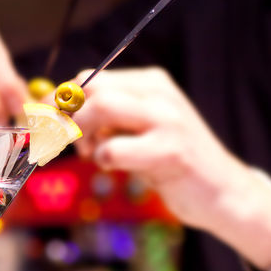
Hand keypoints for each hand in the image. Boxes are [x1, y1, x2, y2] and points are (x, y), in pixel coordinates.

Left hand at [72, 67, 270, 270]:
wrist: (222, 192)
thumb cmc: (171, 164)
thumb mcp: (137, 133)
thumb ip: (106, 121)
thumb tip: (54, 115)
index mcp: (150, 83)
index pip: (90, 79)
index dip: (60, 103)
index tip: (47, 127)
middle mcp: (159, 93)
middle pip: (92, 89)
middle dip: (65, 117)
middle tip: (65, 145)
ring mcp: (167, 120)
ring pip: (102, 108)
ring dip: (81, 135)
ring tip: (90, 154)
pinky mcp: (171, 150)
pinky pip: (115, 149)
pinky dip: (103, 159)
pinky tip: (113, 167)